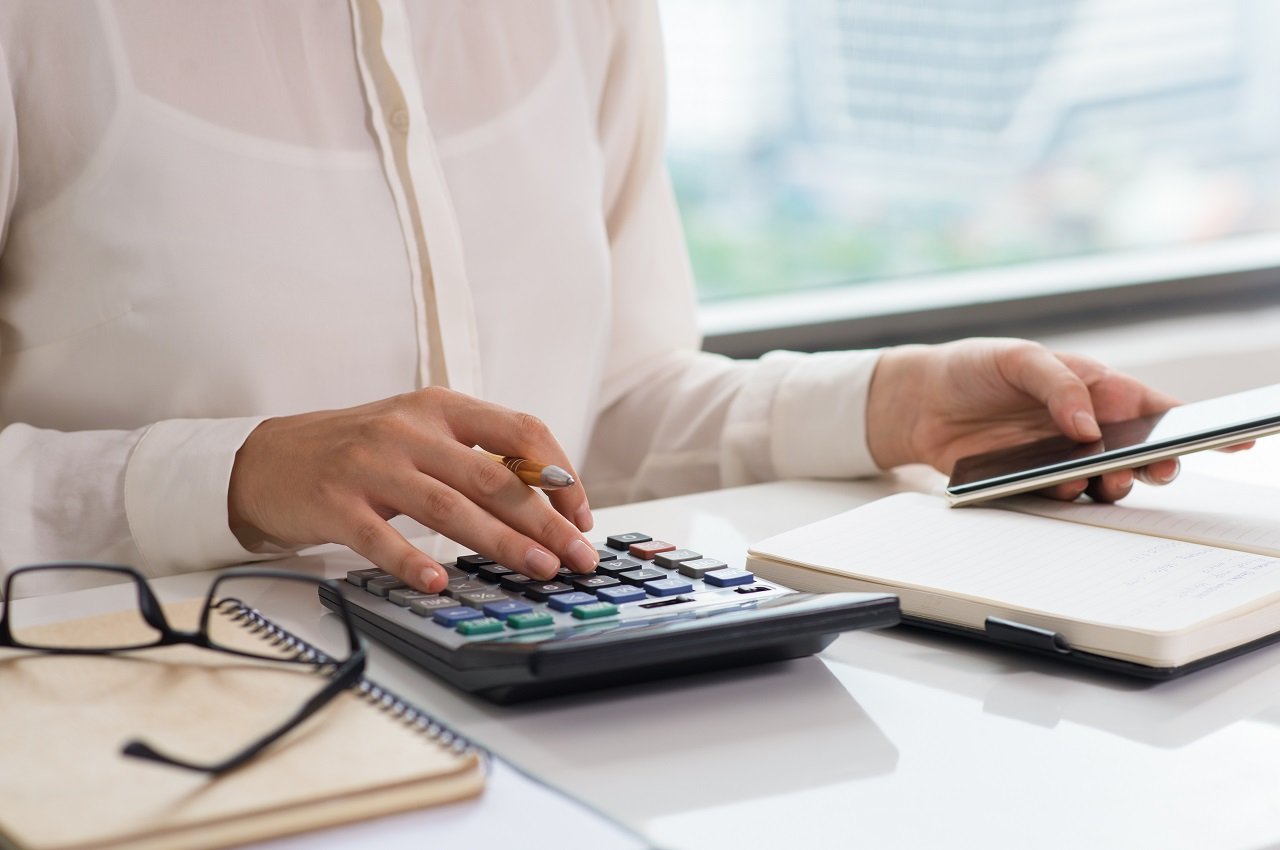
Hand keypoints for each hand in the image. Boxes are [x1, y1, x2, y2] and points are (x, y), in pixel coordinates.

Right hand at [227, 387, 596, 592]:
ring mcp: (371, 465)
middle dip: (545, 520)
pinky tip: (436, 583)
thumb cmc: (359, 451)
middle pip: (493, 476)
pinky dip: (410, 560)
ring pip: (449, 506)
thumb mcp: (420, 435)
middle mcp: (409, 431)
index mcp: (440, 408)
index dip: (559, 474)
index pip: (520, 431)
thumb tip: (547, 497)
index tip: (581, 515)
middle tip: (577, 556)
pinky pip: (379, 537)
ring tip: (538, 568)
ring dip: (500, 541)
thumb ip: (475, 455)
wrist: (268, 460)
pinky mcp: (335, 502)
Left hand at [866, 338, 1183, 502]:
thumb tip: (1089, 423)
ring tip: (1100, 477)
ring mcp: (1062, 458)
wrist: (920, 402)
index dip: (1196, 425)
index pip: (1157, 407)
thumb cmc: (974, 368)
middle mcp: (1087, 427)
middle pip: (1141, 454)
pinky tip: (1061, 487)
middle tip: (1156, 469)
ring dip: (1112, 484)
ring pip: (1107, 482)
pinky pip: (1063, 497)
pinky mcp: (1033, 481)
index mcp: (1096, 389)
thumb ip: (1057, 384)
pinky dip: (1069, 496)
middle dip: (1157, 464)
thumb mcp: (1017, 359)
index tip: (1234, 439)